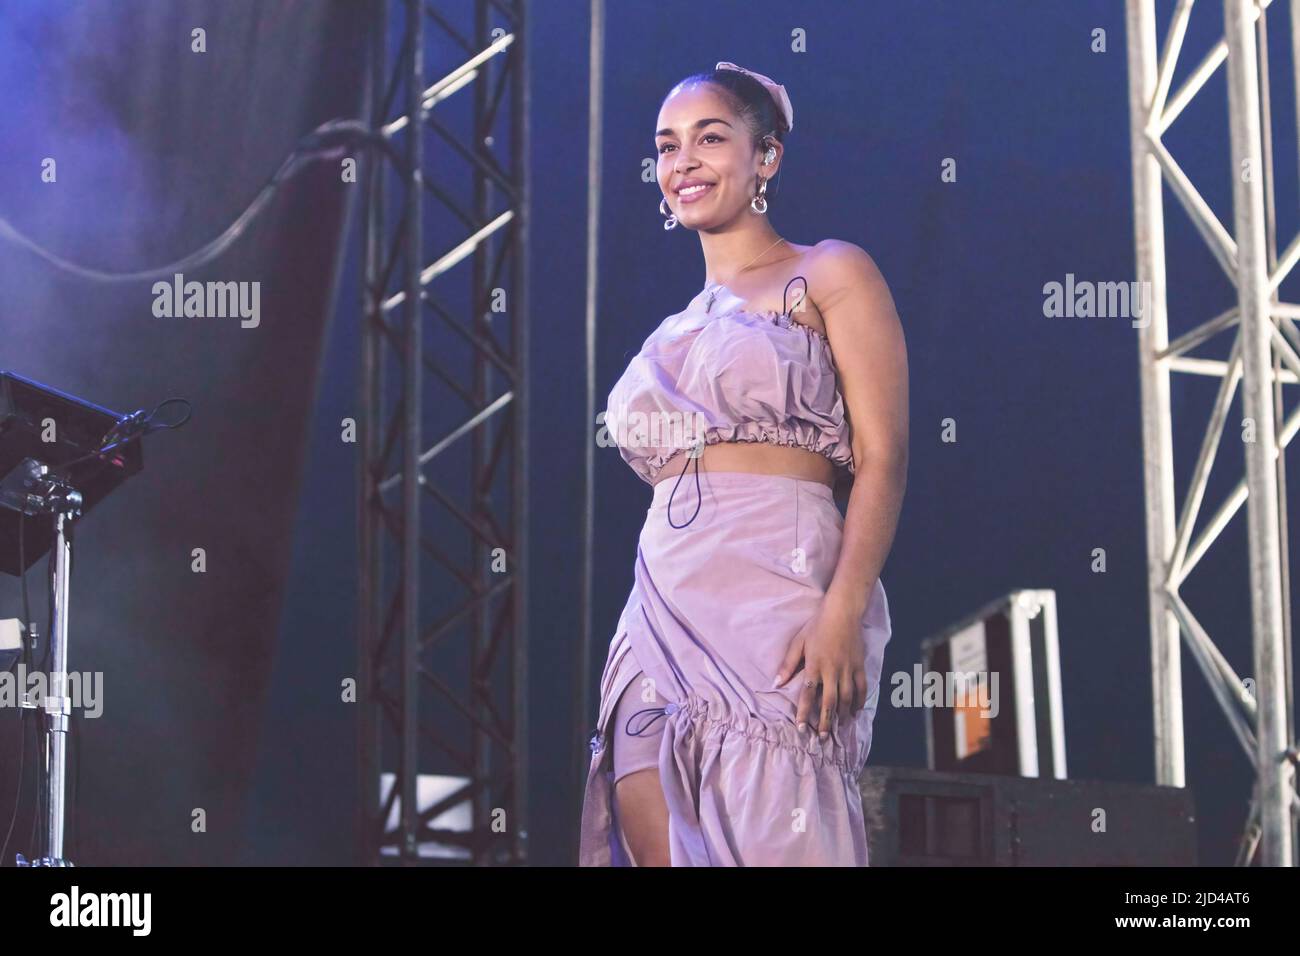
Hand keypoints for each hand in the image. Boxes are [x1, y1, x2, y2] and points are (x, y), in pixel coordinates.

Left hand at [773, 597, 867, 738]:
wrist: (843, 611)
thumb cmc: (817, 625)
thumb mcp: (798, 642)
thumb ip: (788, 664)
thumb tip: (777, 682)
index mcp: (814, 665)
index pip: (807, 695)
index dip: (803, 713)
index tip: (800, 728)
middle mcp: (832, 671)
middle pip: (828, 702)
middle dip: (824, 722)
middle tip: (822, 738)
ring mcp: (848, 669)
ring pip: (846, 698)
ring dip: (841, 715)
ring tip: (838, 728)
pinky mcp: (860, 666)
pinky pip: (861, 688)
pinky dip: (859, 701)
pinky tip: (856, 712)